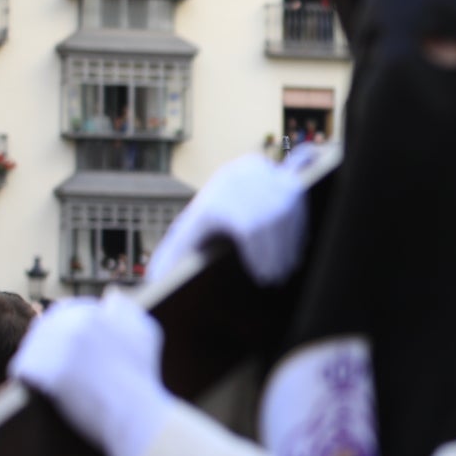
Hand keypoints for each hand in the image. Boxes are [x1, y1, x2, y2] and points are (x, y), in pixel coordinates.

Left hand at [12, 291, 174, 455]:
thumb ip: (126, 308)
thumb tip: (112, 293)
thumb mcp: (145, 332)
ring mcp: (59, 347)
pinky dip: (30, 379)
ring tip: (57, 379)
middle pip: (42, 328)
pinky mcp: (47, 372)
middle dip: (48, 345)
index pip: (63, 310)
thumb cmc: (142, 376)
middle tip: (64, 367)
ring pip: (30, 347)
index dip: (66, 330)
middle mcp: (75, 324)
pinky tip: (45, 388)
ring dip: (39, 361)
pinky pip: (22, 369)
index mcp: (95, 312)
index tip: (76, 351)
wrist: (137, 412)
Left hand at [147, 147, 322, 285]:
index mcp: (216, 193)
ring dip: (290, 246)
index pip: (247, 226)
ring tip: (286, 269)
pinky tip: (295, 250)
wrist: (236, 180)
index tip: (262, 277)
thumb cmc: (210, 216)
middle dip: (277, 255)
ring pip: (287, 215)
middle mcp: (241, 180)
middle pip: (270, 222)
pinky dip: (300, 231)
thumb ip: (173, 254)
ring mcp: (268, 177)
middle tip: (277, 279)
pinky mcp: (289, 179)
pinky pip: (299, 207)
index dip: (259, 255)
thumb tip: (156, 279)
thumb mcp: (189, 232)